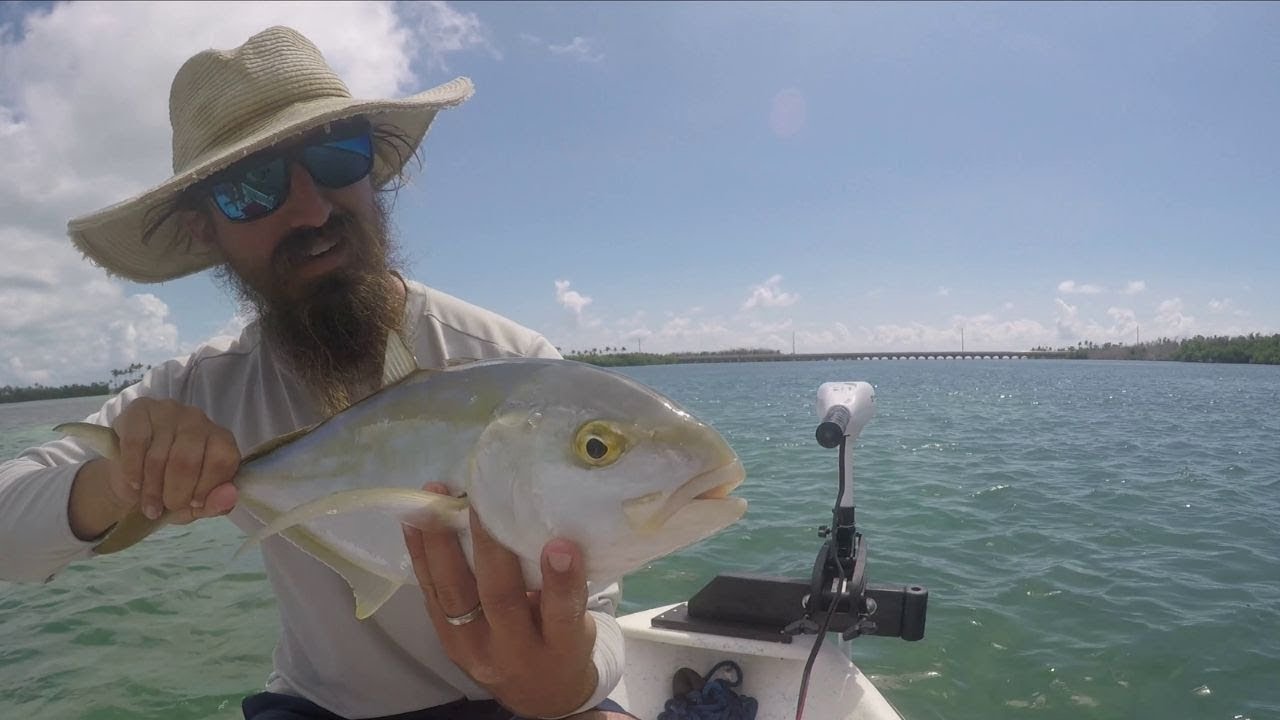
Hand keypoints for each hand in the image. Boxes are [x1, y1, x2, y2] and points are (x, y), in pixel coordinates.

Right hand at [70, 398, 239, 538]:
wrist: (129, 476)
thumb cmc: (171, 488)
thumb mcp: (196, 505)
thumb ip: (217, 504)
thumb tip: (230, 496)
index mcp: (221, 439)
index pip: (222, 461)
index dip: (205, 488)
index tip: (192, 504)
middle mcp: (198, 419)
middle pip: (187, 460)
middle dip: (175, 493)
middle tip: (166, 506)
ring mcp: (169, 411)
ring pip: (159, 456)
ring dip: (151, 489)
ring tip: (149, 504)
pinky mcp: (140, 410)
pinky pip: (135, 443)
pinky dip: (132, 470)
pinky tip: (134, 483)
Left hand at [404, 484, 597, 717]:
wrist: (537, 695)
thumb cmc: (564, 645)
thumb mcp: (581, 625)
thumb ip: (566, 589)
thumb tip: (547, 526)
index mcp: (561, 648)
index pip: (562, 615)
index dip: (561, 580)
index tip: (561, 544)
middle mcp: (515, 652)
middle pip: (501, 600)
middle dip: (489, 547)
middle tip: (481, 500)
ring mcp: (474, 650)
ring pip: (456, 594)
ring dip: (441, 543)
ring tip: (434, 499)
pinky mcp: (447, 641)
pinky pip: (432, 594)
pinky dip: (421, 555)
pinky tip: (414, 522)